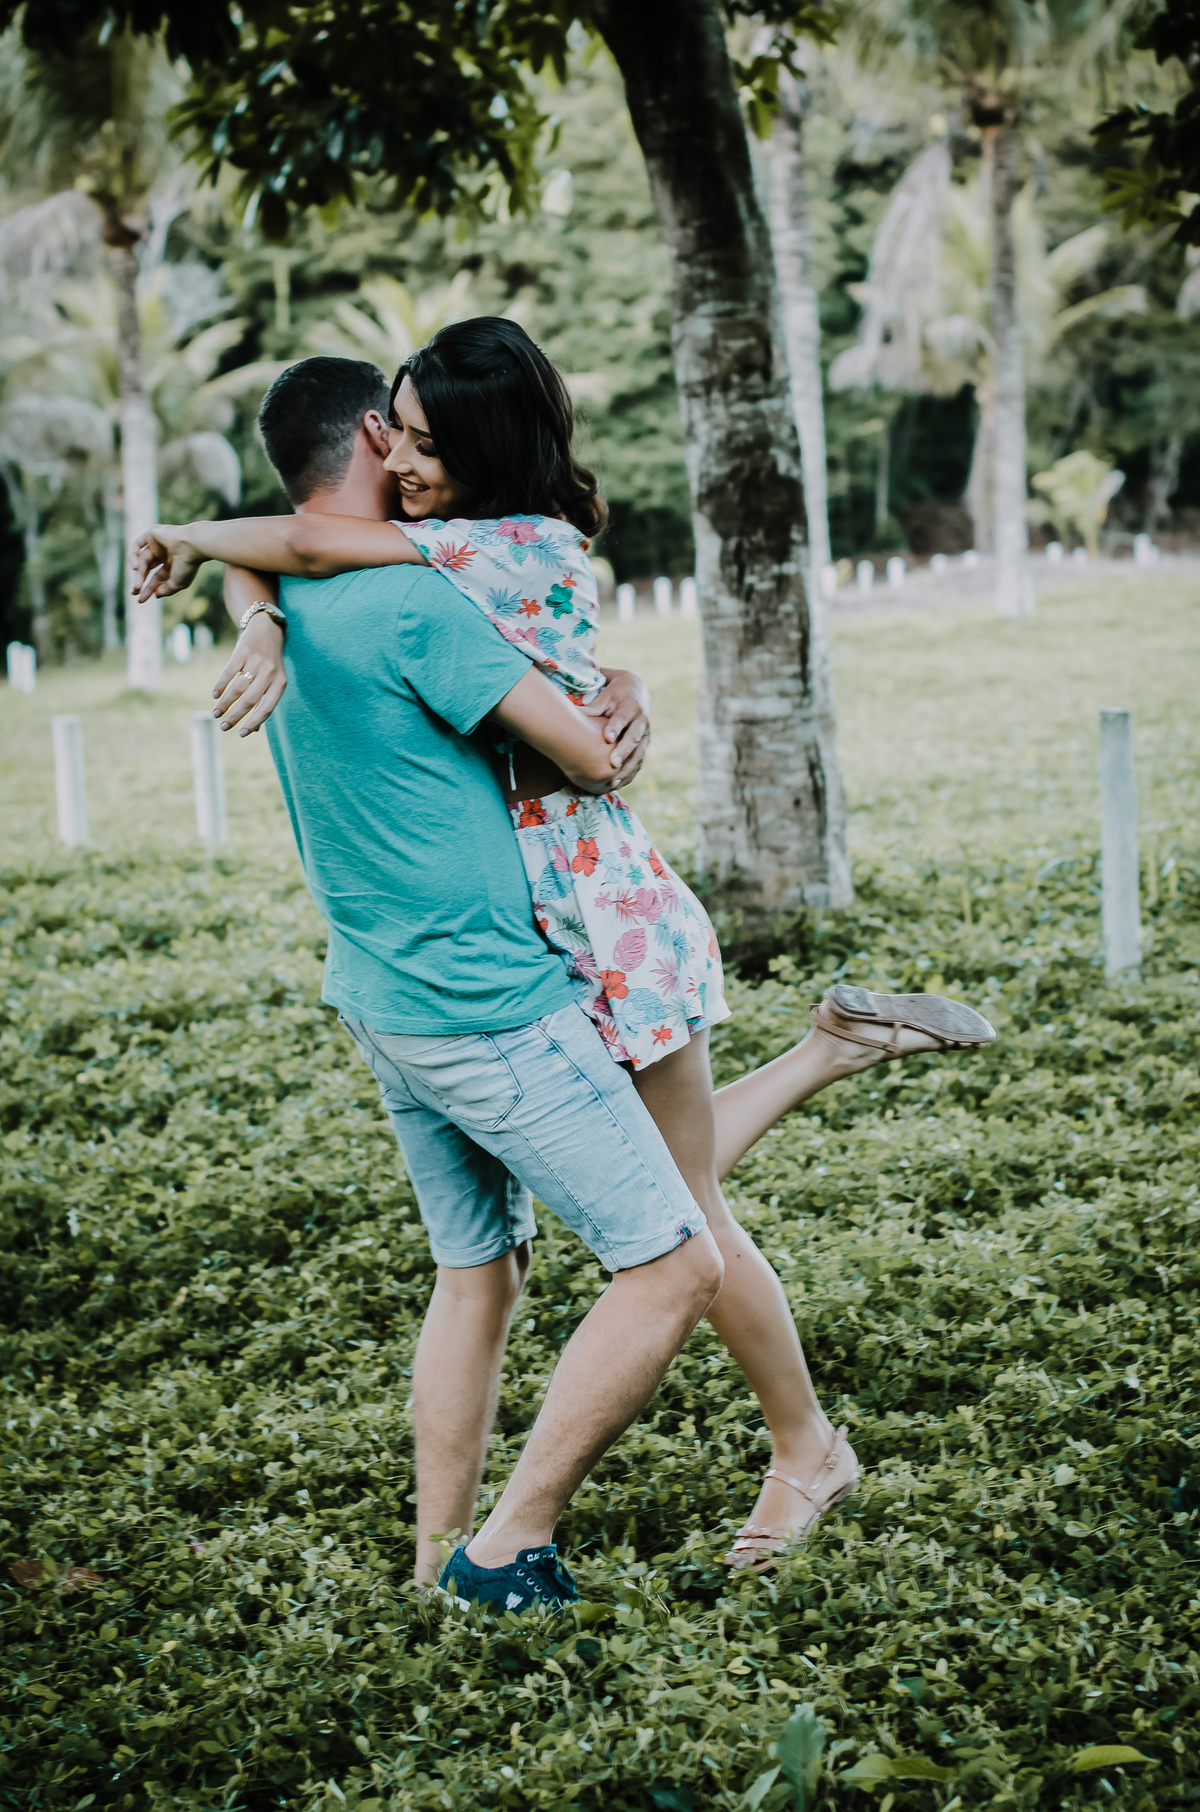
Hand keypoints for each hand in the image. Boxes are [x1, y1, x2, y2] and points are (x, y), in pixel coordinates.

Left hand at [130, 526, 202, 601]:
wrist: (192, 545)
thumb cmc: (188, 565)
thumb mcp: (177, 583)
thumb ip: (166, 590)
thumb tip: (156, 595)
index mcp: (173, 564)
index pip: (157, 578)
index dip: (148, 589)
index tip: (141, 600)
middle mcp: (164, 553)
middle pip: (147, 569)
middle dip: (140, 581)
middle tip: (134, 592)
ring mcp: (157, 543)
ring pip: (141, 560)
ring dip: (138, 573)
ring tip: (137, 584)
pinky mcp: (151, 533)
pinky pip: (137, 545)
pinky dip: (132, 556)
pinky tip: (135, 568)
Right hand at [212, 616, 285, 735]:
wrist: (267, 630)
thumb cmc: (269, 663)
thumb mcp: (273, 681)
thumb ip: (264, 702)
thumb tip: (254, 730)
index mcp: (280, 684)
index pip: (267, 708)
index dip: (254, 722)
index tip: (241, 734)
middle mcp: (270, 673)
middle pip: (250, 700)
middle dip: (235, 716)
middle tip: (223, 726)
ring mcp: (256, 661)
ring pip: (238, 688)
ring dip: (225, 703)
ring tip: (216, 713)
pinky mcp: (243, 652)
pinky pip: (229, 672)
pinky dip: (220, 685)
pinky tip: (215, 695)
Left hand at [582, 667, 650, 774]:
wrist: (636, 693)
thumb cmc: (615, 694)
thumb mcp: (605, 696)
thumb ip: (594, 707)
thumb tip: (577, 713)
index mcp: (631, 706)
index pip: (624, 717)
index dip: (616, 727)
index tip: (607, 737)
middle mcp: (642, 721)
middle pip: (634, 737)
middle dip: (624, 751)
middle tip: (612, 764)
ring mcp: (645, 735)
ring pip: (639, 753)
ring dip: (628, 768)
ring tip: (615, 781)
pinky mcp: (644, 745)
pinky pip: (639, 761)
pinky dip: (630, 773)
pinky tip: (618, 784)